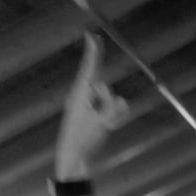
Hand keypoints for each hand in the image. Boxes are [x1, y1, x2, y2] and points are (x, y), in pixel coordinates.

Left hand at [56, 33, 128, 178]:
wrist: (73, 161)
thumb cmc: (82, 141)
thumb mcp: (98, 125)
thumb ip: (112, 110)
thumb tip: (122, 101)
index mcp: (79, 96)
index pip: (89, 70)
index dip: (92, 52)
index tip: (91, 34)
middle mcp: (84, 99)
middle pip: (99, 81)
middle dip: (103, 81)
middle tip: (97, 49)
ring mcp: (90, 109)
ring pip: (111, 100)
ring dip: (113, 112)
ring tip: (105, 127)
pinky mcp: (95, 119)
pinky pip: (113, 112)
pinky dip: (115, 119)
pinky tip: (109, 129)